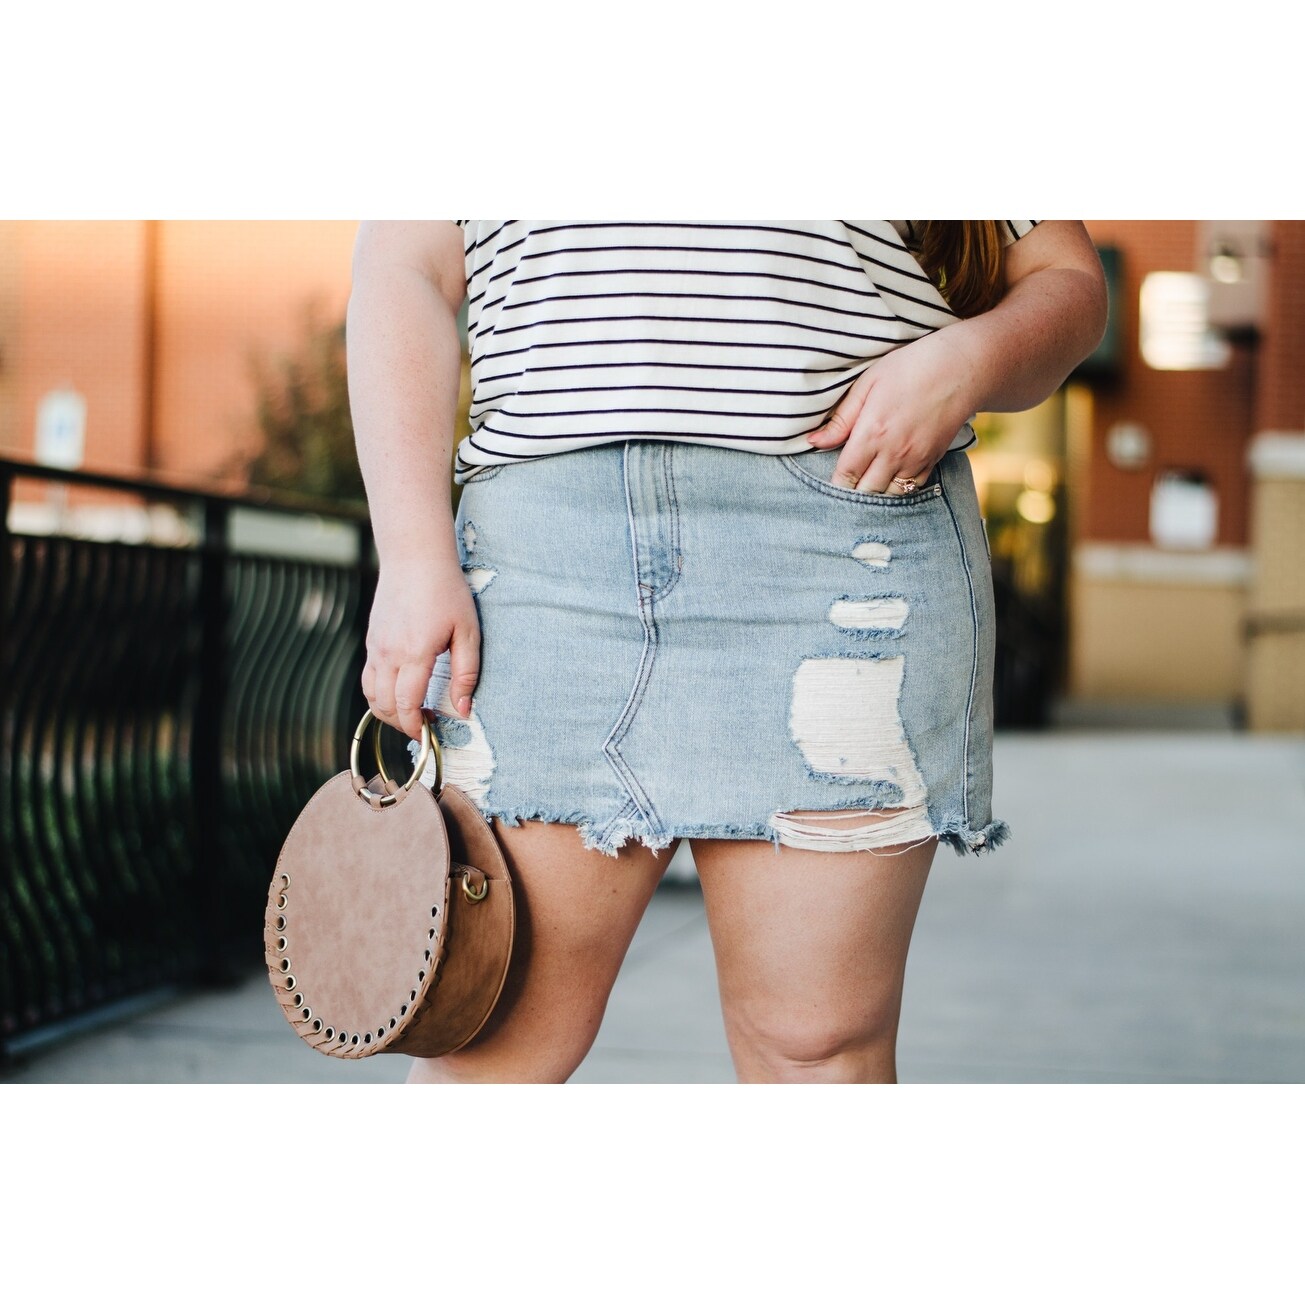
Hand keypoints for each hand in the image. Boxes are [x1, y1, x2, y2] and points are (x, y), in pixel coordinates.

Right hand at [361, 556, 479, 743]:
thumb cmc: (447, 592)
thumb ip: (466, 674)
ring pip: (370, 695)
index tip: (429, 736)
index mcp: (414, 654)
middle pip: (384, 707)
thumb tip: (463, 710)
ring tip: (411, 714)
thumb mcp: (468, 633)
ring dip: (387, 712)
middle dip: (401, 725)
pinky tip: (401, 691)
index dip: (415, 728)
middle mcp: (388, 654)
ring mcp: (375, 647)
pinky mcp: (372, 640)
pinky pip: (369, 677)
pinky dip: (379, 693)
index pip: (406, 706)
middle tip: (423, 728)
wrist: (415, 557)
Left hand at [804, 326, 980, 492]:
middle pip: (864, 492)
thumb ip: (841, 419)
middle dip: (852, 492)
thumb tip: (813, 442)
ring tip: (865, 483)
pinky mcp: (932, 461)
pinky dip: (897, 490)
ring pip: (887, 496)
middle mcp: (893, 453)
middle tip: (845, 484)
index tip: (831, 480)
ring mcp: (915, 460)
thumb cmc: (909, 369)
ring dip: (874, 494)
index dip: (835, 484)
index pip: (845, 476)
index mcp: (872, 433)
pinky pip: (911, 490)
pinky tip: (888, 479)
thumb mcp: (868, 384)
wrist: (961, 368)